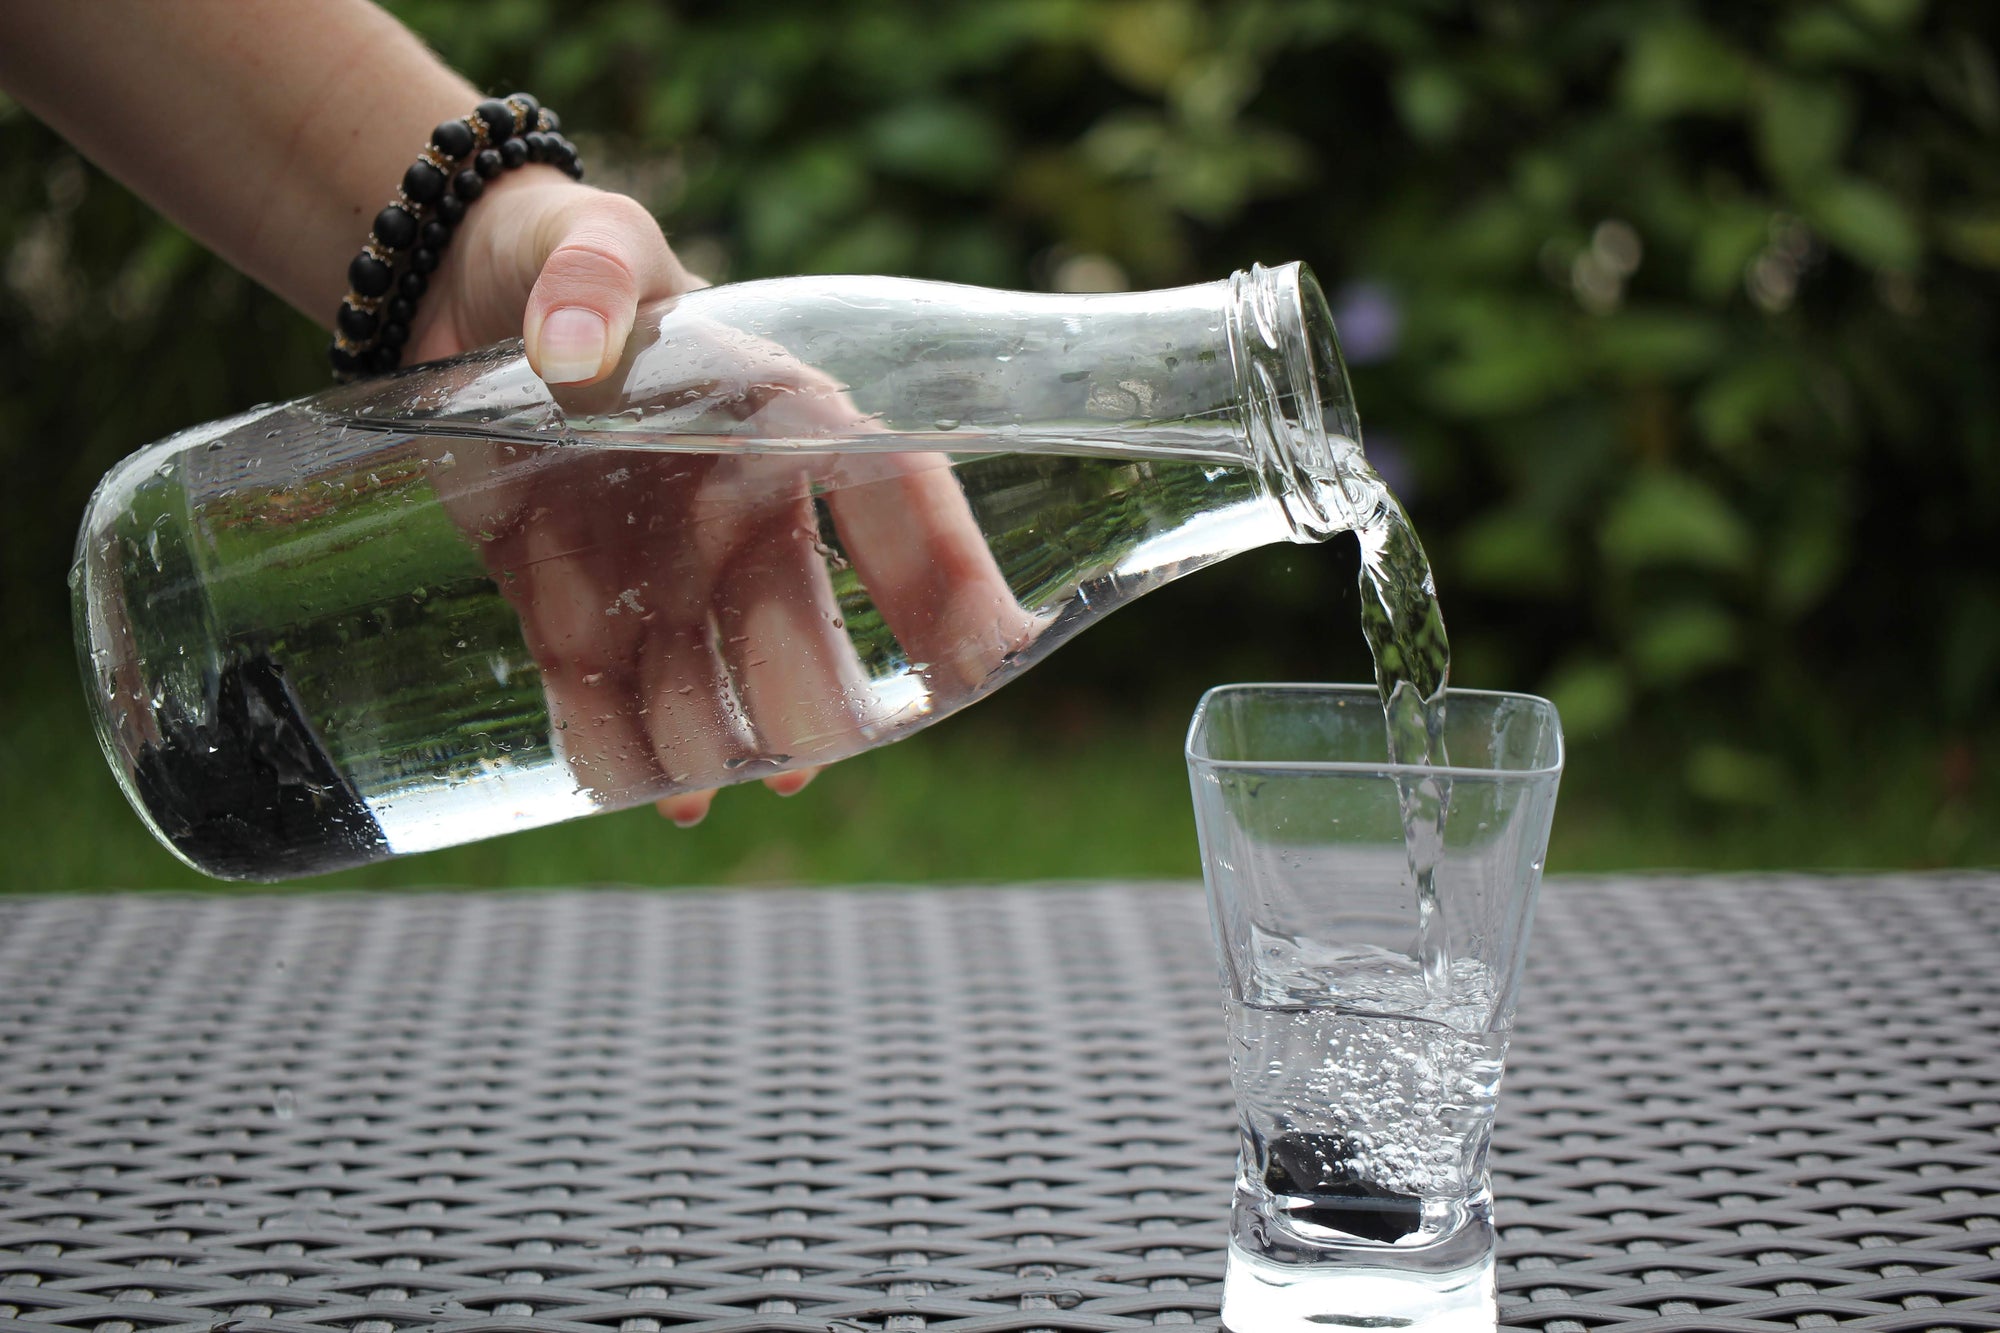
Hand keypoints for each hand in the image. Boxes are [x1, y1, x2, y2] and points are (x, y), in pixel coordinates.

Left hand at [415, 174, 1040, 827]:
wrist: (452, 294)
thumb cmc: (553, 257)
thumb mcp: (583, 241)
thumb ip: (590, 277)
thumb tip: (569, 349)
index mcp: (776, 413)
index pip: (889, 493)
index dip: (944, 574)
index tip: (990, 657)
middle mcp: (735, 503)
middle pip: (797, 611)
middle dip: (808, 689)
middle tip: (805, 755)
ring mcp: (658, 563)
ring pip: (707, 669)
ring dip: (711, 734)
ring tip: (697, 783)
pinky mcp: (570, 597)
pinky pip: (605, 686)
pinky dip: (621, 745)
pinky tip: (645, 793)